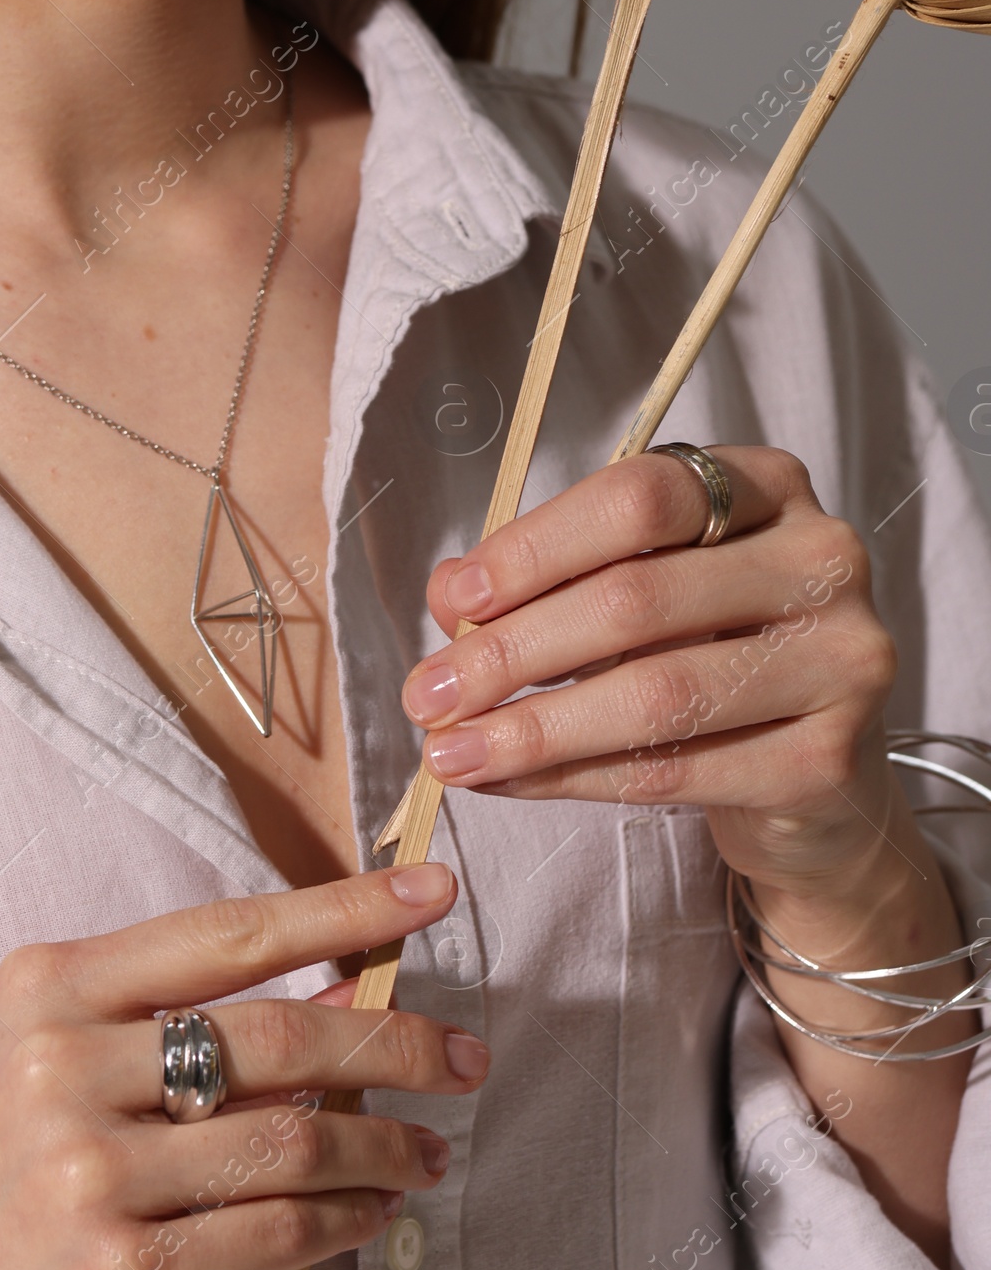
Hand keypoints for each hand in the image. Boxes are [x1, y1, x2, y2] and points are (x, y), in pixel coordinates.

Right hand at [0, 865, 485, 1269]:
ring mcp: (88, 1174)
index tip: (428, 892)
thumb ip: (177, 1016)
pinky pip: (274, 1232)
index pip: (226, 933)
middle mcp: (61, 1067)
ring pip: (290, 1140)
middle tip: (464, 1056)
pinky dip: (344, 1222)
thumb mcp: (59, 1058)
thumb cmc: (11, 1169)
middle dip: (396, 1042)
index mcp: (49, 988)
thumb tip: (345, 987)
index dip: (341, 908)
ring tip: (426, 1151)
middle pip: (277, 1035)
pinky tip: (372, 1214)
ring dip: (384, 1146)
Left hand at [401, 447, 901, 896]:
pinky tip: (511, 782)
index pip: (639, 497)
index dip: (535, 548)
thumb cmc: (712, 654)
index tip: (452, 600)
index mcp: (769, 487)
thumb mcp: (637, 594)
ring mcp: (842, 660)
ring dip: (533, 728)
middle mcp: (822, 560)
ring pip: (655, 693)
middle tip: (427, 693)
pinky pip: (676, 768)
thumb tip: (447, 596)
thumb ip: (550, 579)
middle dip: (513, 651)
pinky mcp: (829, 760)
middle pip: (638, 598)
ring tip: (451, 752)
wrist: (818, 779)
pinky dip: (575, 780)